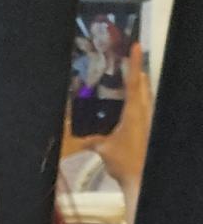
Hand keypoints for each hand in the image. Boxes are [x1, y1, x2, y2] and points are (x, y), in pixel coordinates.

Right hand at [63, 43, 151, 185]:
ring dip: (139, 87)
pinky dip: (138, 101)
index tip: (135, 45)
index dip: (134, 62)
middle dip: (136, 72)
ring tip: (126, 83)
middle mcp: (145, 110)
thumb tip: (74, 138)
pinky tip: (128, 108)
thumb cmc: (123, 161)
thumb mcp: (104, 149)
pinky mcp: (149, 127)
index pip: (134, 81)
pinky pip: (145, 107)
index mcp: (134, 111)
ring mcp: (149, 118)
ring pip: (147, 94)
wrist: (139, 178)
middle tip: (125, 64)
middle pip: (144, 83)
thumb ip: (91, 140)